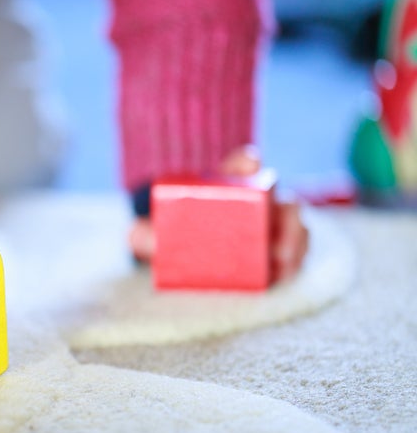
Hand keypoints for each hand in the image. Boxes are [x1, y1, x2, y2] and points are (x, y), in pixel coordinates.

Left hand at [129, 145, 309, 282]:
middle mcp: (258, 202)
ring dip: (295, 239)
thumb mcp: (158, 235)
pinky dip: (297, 259)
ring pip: (295, 224)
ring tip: (281, 258)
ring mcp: (273, 225)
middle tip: (273, 231)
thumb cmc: (175, 238)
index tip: (249, 163)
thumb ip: (144, 235)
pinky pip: (298, 249)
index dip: (246, 162)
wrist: (187, 257)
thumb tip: (134, 236)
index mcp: (229, 187)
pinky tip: (288, 270)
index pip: (241, 166)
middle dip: (284, 211)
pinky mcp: (281, 249)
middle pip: (280, 198)